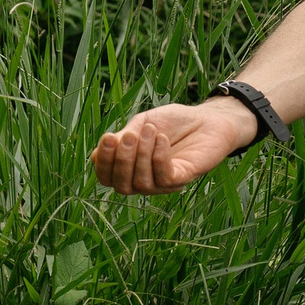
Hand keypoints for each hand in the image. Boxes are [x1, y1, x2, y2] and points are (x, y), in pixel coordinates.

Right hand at [91, 98, 258, 194]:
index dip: (103, 162)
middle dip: (121, 160)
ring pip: (141, 183)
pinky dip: (159, 158)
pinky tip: (162, 139)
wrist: (207, 118)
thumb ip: (123, 139)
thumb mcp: (142, 124)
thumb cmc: (174, 121)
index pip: (107, 177)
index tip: (108, 138)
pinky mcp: (182, 179)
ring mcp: (163, 183)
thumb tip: (96, 156)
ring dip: (142, 155)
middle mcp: (144, 180)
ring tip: (151, 131)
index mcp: (130, 167)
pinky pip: (164, 178)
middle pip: (121, 186)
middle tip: (130, 135)